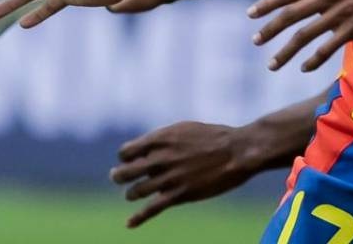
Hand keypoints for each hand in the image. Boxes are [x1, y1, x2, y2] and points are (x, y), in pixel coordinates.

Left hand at [111, 121, 261, 228]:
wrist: (235, 151)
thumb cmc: (212, 137)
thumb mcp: (182, 130)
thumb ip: (163, 140)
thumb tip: (150, 148)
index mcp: (159, 139)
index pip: (127, 152)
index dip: (125, 157)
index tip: (129, 160)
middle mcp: (160, 158)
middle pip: (126, 171)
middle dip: (119, 175)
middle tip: (117, 177)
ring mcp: (169, 178)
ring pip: (137, 190)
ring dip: (131, 193)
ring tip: (130, 194)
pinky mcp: (180, 195)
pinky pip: (153, 209)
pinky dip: (139, 217)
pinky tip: (129, 224)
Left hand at [250, 0, 352, 72]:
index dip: (267, 4)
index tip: (250, 14)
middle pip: (291, 14)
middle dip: (269, 29)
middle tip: (255, 41)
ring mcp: (342, 12)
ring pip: (305, 34)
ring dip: (286, 51)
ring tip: (272, 63)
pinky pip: (328, 47)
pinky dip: (313, 59)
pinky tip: (304, 67)